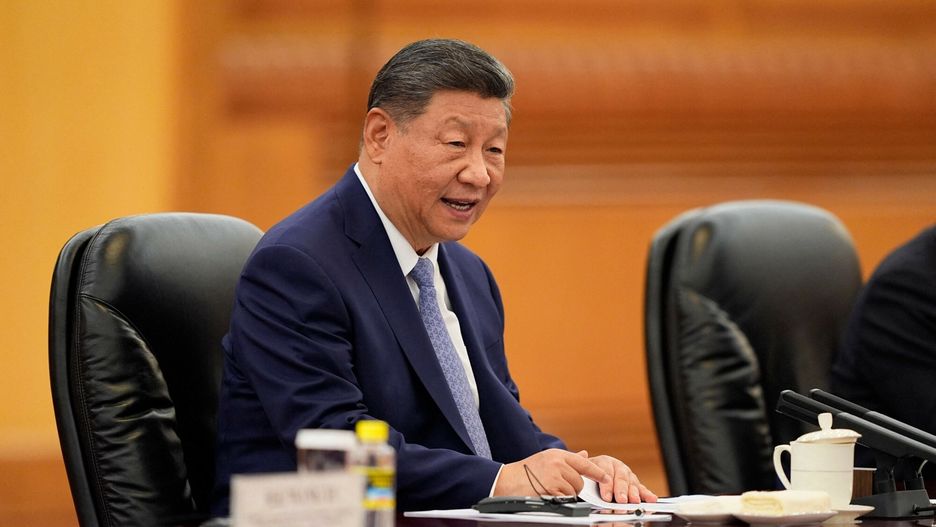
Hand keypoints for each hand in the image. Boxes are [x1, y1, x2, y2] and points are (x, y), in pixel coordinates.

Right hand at [493, 448, 609, 496]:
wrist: (506, 480)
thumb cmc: (525, 471)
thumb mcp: (546, 459)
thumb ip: (567, 459)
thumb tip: (585, 455)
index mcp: (557, 455)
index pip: (583, 462)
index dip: (597, 471)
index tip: (606, 477)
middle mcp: (557, 463)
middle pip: (579, 481)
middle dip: (573, 487)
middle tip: (558, 486)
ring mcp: (554, 476)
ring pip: (573, 491)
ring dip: (565, 494)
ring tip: (549, 489)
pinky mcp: (551, 489)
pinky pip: (565, 498)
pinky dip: (559, 500)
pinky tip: (548, 494)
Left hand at [581, 450, 657, 503]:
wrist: (595, 472)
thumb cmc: (589, 471)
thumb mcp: (583, 467)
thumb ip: (582, 462)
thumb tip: (583, 453)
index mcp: (605, 461)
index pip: (606, 471)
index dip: (606, 484)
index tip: (605, 496)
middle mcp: (618, 467)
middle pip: (621, 478)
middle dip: (621, 490)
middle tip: (620, 500)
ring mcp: (627, 475)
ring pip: (632, 483)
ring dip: (634, 493)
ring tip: (634, 501)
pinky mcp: (634, 484)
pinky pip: (641, 489)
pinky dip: (646, 494)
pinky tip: (651, 498)